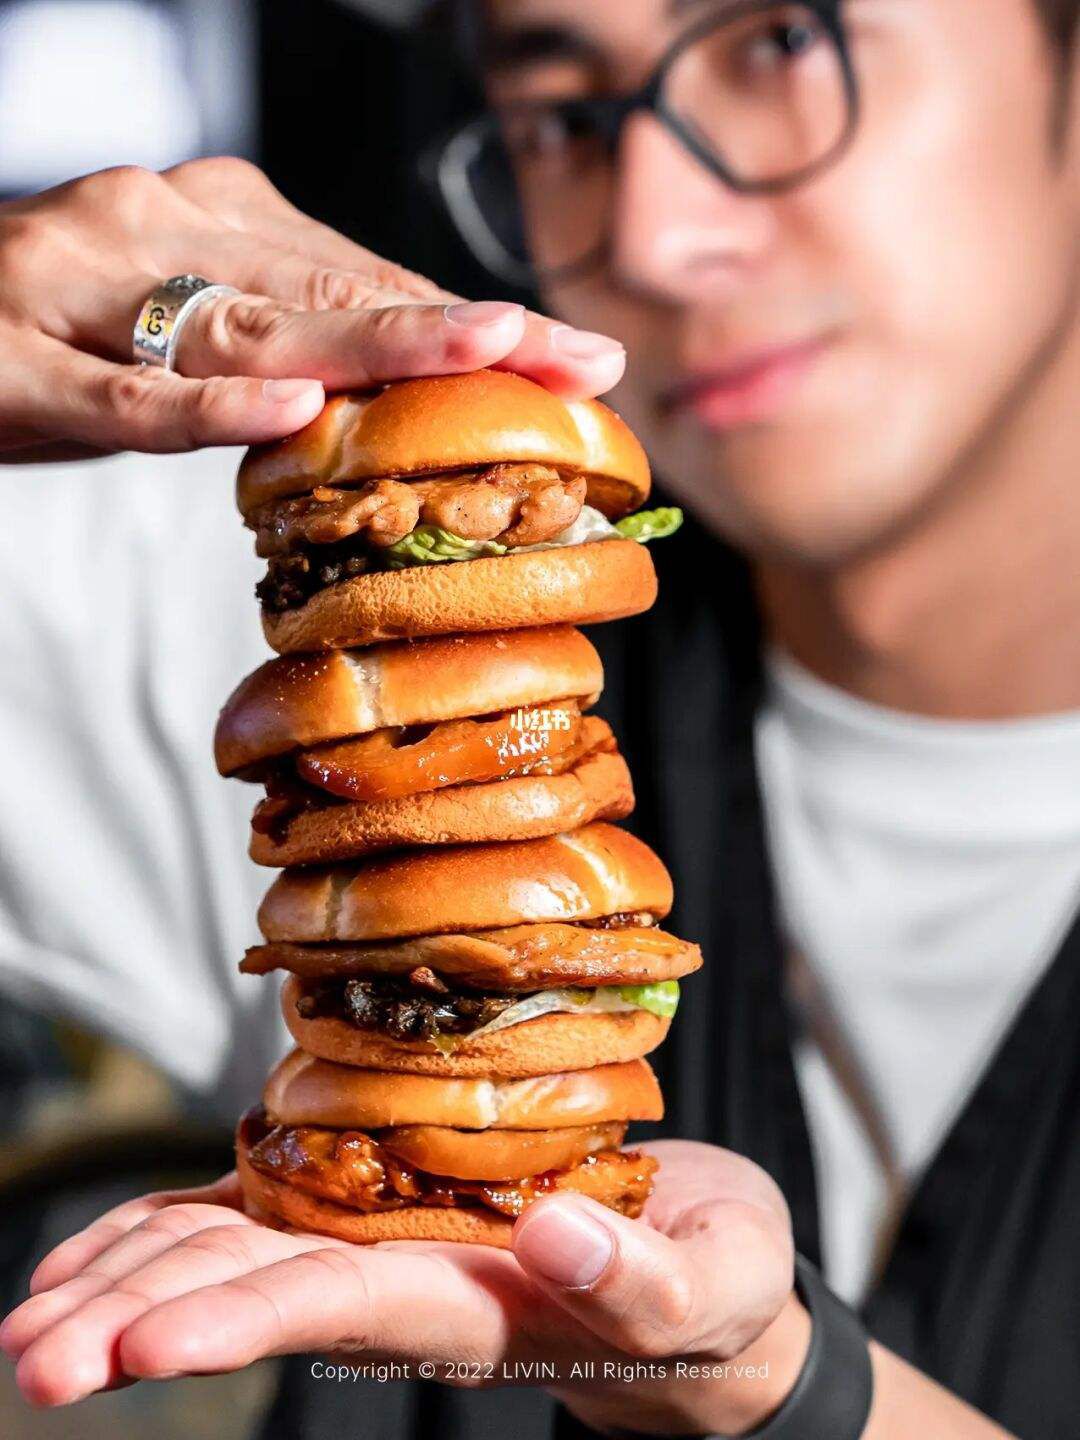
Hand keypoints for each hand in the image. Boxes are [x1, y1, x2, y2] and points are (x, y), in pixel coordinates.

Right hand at [0, 158, 624, 458]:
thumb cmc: (55, 331)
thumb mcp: (182, 319)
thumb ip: (281, 335)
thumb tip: (399, 388)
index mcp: (212, 217)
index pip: (367, 274)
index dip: (474, 321)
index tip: (575, 355)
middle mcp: (159, 225)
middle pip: (337, 291)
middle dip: (467, 333)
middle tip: (576, 361)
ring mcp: (84, 286)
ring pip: (250, 327)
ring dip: (376, 346)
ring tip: (486, 353)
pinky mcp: (17, 360)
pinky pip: (126, 392)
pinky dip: (209, 405)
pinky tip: (290, 411)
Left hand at [0, 1141, 808, 1434]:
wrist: (697, 1281)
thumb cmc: (717, 1288)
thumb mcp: (717, 1284)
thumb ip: (647, 1277)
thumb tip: (552, 1231)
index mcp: (478, 1302)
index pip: (340, 1308)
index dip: (240, 1323)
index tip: (138, 1351)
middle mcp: (408, 1281)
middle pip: (253, 1293)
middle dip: (137, 1322)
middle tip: (28, 1359)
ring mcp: (387, 1242)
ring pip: (238, 1253)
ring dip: (131, 1278)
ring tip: (32, 1316)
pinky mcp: (384, 1203)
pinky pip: (261, 1214)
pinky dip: (177, 1226)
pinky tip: (108, 1245)